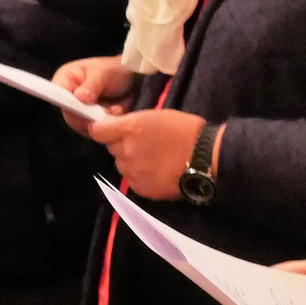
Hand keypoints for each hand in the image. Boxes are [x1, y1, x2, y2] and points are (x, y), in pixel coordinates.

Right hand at [51, 55, 139, 135]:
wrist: (133, 79)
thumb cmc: (115, 70)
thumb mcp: (104, 74)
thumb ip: (92, 85)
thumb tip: (80, 98)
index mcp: (66, 78)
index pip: (56, 94)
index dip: (67, 102)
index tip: (84, 105)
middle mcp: (68, 96)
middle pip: (69, 114)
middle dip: (88, 115)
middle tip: (105, 110)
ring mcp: (79, 111)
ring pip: (82, 125)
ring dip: (100, 120)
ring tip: (115, 108)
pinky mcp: (90, 122)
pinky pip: (94, 130)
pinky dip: (107, 125)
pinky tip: (118, 111)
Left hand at [89, 109, 204, 199]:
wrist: (207, 157)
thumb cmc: (186, 130)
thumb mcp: (156, 116)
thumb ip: (131, 123)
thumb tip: (114, 128)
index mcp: (131, 128)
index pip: (97, 131)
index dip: (102, 129)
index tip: (108, 129)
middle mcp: (127, 151)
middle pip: (111, 148)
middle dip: (122, 145)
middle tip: (143, 143)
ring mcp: (133, 172)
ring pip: (121, 165)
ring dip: (131, 161)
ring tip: (154, 158)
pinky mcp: (142, 188)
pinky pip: (133, 180)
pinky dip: (141, 176)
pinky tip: (158, 171)